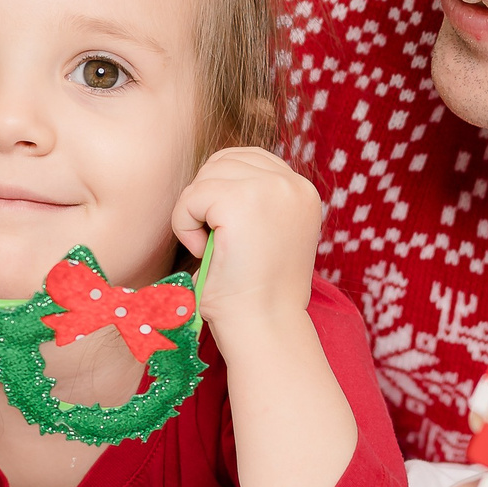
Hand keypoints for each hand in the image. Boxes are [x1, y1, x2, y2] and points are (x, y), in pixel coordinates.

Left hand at [171, 147, 321, 335]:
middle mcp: (292, 183)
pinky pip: (190, 198)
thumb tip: (215, 174)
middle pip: (223, 161)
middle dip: (208, 199)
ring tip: (215, 250)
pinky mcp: (239, 201)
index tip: (229, 233)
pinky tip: (207, 254)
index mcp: (303, 191)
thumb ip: (256, 201)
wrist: (264, 327)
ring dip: (195, 214)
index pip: (247, 159)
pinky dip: (185, 227)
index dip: (222, 191)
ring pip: (205, 178)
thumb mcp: (271, 235)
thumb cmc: (259, 294)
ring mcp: (269, 188)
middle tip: (219, 244)